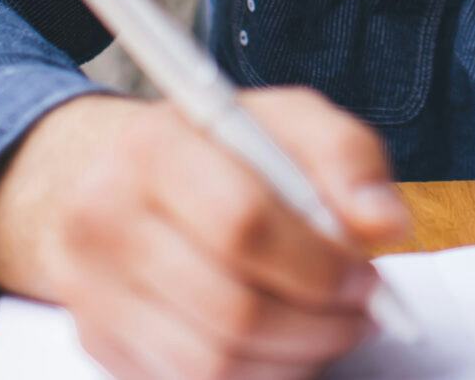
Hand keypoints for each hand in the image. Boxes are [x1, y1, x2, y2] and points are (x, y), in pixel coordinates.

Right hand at [0, 88, 411, 379]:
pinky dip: (253, 375)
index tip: (366, 278)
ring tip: (329, 330)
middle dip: (317, 326)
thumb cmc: (220, 149)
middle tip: (361, 315)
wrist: (118, 173)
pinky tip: (282, 344)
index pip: (242, 224)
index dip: (318, 264)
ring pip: (211, 362)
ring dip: (292, 360)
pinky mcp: (96, 340)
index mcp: (154, 147)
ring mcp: (89, 289)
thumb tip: (385, 223)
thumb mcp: (289, 122)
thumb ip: (347, 158)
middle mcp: (103, 218)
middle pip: (230, 309)